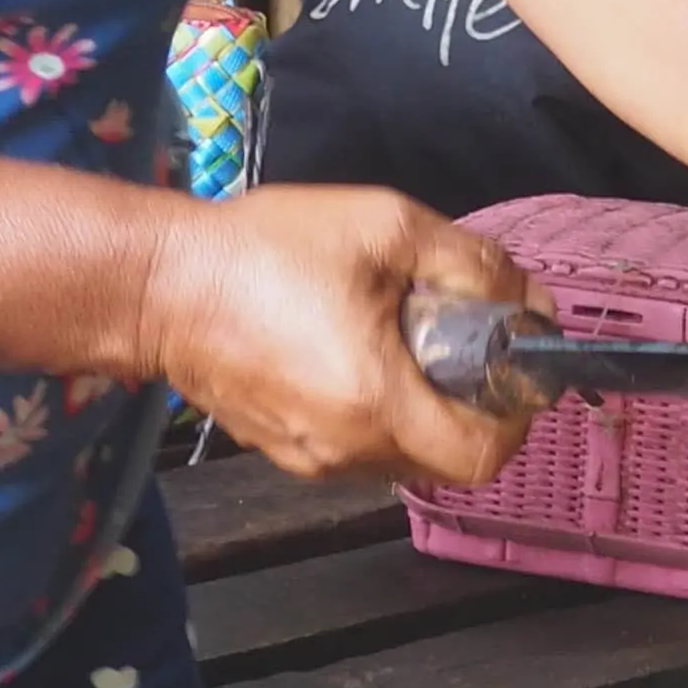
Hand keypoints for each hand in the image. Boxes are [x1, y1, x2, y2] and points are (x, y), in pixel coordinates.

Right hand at [134, 185, 539, 491]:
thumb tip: (527, 300)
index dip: (515, 418)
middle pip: (445, 460)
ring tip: (406, 337)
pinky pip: (358, 445)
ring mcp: (310, 458)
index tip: (513, 366)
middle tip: (464, 341)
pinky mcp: (282, 449)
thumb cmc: (269, 249)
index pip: (482, 457)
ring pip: (402, 455)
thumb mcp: (387, 227)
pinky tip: (359, 349)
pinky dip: (380, 410)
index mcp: (376, 404)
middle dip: (471, 405)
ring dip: (425, 408)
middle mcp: (346, 451)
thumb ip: (472, 264)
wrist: (159, 283)